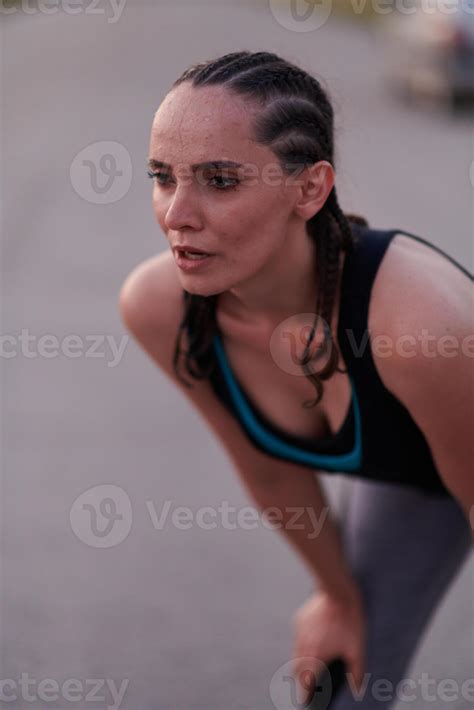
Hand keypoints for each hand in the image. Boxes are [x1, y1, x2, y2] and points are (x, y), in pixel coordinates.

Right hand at [291, 589, 366, 704]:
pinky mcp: (299, 619)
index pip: (305, 682)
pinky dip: (304, 643)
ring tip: (313, 663)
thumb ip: (356, 673)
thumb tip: (357, 691)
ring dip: (301, 661)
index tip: (305, 701)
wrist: (338, 592)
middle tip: (310, 683)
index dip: (305, 693)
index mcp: (315, 656)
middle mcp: (302, 646)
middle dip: (301, 678)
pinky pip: (298, 636)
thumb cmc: (350, 622)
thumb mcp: (357, 649)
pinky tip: (315, 639)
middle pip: (296, 669)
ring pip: (295, 652)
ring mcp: (299, 631)